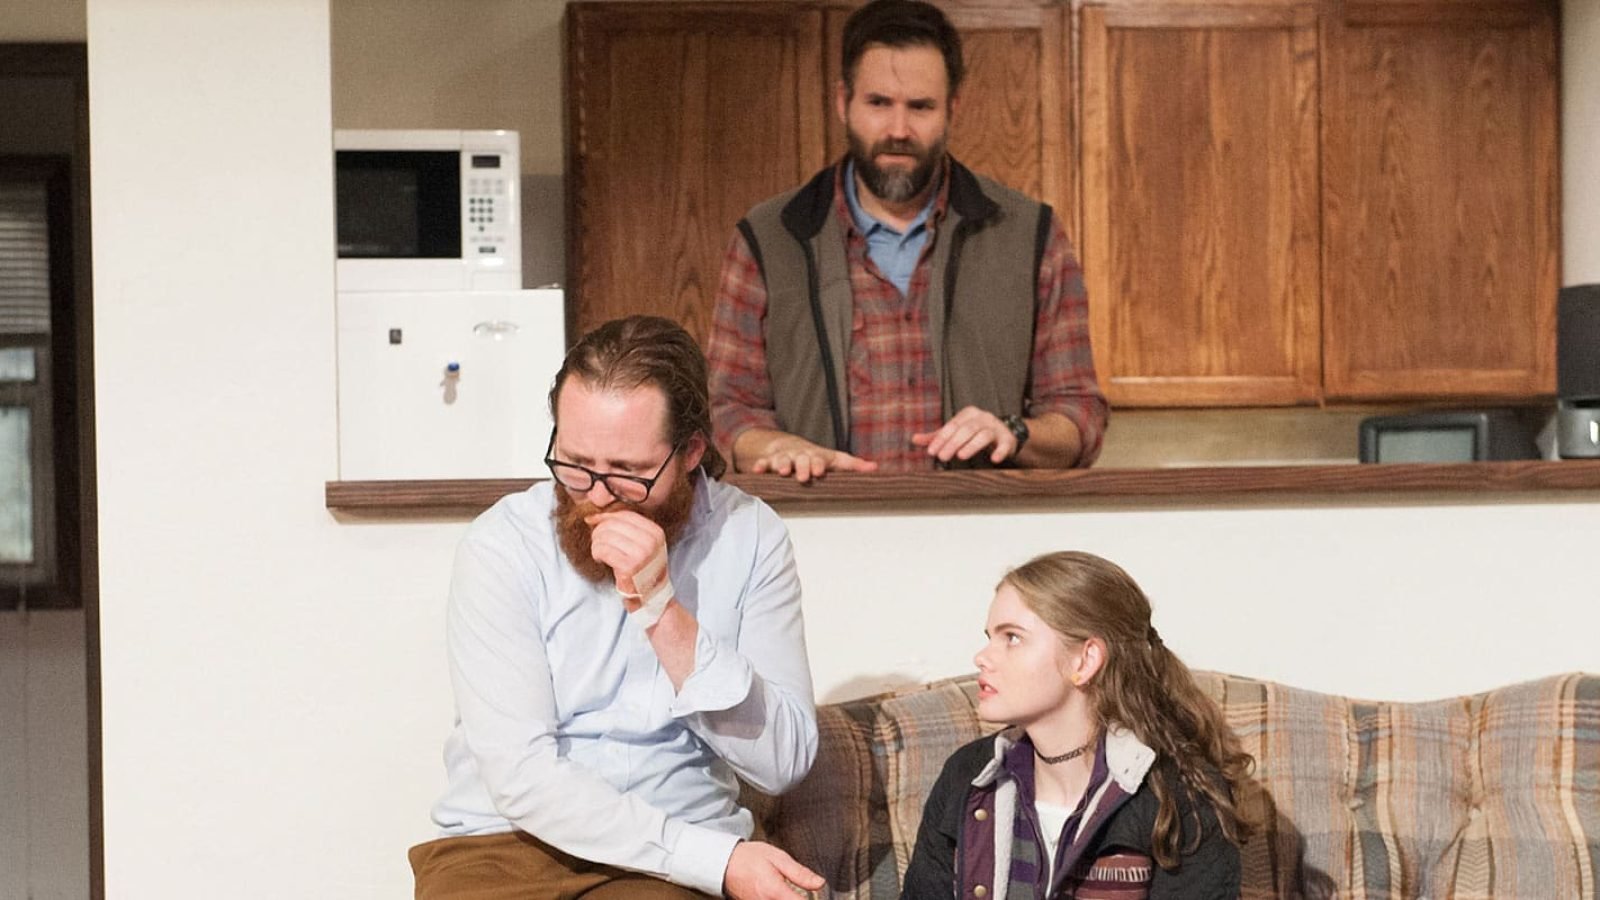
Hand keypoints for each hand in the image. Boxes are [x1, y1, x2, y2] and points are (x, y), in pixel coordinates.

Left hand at [584, 509, 667, 604]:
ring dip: (596, 545)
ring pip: (605, 536)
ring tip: (599, 553)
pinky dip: (597, 554)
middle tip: (597, 543)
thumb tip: (595, 517)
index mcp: (656, 533)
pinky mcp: (629, 567)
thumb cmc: (642, 570)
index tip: (592, 520)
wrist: (651, 597)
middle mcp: (651, 542)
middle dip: (599, 532)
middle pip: (613, 524)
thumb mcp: (643, 545)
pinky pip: (603, 551)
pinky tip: (600, 560)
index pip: (625, 515)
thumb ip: (626, 529)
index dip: (605, 516)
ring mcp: (641, 554)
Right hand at [723, 840, 824, 899]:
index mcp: (775, 892)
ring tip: (791, 892)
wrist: (724, 863)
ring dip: (790, 899)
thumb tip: (820, 883)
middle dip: (799, 898)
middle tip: (802, 891)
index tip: (815, 895)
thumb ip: (800, 873)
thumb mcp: (778, 858)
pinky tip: (780, 895)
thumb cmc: (750, 858)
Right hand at [743, 432, 878, 483]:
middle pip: (801, 459)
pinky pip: (764, 463)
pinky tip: (757, 470)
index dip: (819, 464)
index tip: (819, 471)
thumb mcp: (834, 459)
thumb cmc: (815, 457)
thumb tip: (875, 468)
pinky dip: (760, 466)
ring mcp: (784, 457)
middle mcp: (800, 455)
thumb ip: (853, 465)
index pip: (819, 459)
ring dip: (782, 465)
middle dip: (802, 466)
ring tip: (782, 472)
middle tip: (803, 477)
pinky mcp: (769, 461)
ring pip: (782, 460)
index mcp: (816, 456)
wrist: (788, 446)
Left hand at [911, 406, 1016, 463]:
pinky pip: (1004, 444)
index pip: (952, 425)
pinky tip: (994, 460)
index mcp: (968, 414)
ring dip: (972, 445)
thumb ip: (937, 436)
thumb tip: (914, 439)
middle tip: (942, 457)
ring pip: (983, 435)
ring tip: (961, 456)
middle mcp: (983, 418)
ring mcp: (996, 428)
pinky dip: (1000, 451)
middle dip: (953, 443)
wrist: (1005, 433)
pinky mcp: (1007, 439)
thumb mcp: (956, 431)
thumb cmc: (975, 432)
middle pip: (966, 429)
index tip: (931, 451)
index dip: (941, 438)